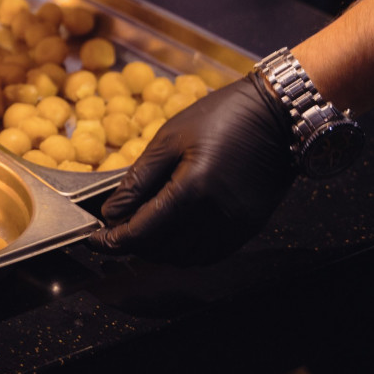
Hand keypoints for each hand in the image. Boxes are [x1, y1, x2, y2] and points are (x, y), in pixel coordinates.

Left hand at [88, 73, 297, 265]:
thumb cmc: (222, 117)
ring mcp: (235, 226)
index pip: (142, 232)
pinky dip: (184, 251)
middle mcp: (216, 216)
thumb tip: (112, 212)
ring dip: (158, 250)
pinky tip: (173, 232)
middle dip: (133, 244)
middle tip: (117, 227)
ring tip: (143, 228)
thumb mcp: (169, 139)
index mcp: (193, 189)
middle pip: (161, 250)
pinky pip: (209, 254)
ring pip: (184, 258)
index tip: (95, 239)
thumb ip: (138, 180)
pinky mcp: (248, 228)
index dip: (113, 240)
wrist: (278, 115)